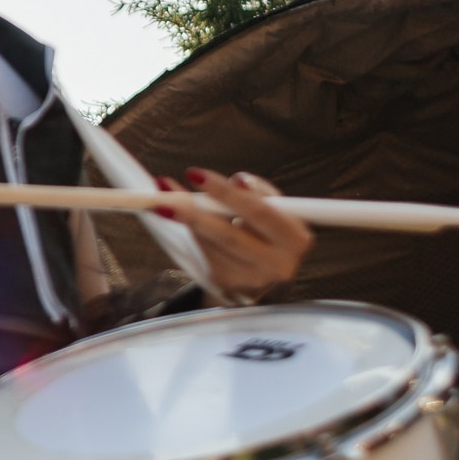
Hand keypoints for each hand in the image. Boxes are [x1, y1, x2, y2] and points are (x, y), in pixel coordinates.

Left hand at [155, 169, 311, 304]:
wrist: (263, 269)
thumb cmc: (266, 228)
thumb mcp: (272, 207)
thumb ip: (257, 191)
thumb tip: (238, 180)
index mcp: (296, 239)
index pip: (259, 212)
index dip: (227, 193)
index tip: (196, 175)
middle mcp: (278, 265)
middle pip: (230, 235)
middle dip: (195, 212)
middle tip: (165, 192)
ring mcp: (252, 279)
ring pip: (212, 245)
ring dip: (184, 221)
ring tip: (162, 201)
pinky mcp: (229, 285)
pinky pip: (204, 255)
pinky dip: (190, 234)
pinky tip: (177, 218)